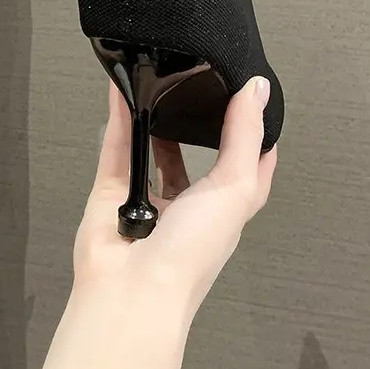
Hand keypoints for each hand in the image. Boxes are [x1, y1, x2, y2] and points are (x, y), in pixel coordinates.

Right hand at [26, 76, 277, 368]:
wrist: (131, 288)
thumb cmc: (191, 251)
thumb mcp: (234, 189)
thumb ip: (244, 136)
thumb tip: (257, 89)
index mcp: (226, 209)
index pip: (247, 167)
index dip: (252, 133)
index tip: (251, 94)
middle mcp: (188, 203)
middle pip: (195, 156)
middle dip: (196, 123)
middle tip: (197, 81)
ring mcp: (147, 196)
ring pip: (152, 148)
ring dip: (155, 116)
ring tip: (159, 80)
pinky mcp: (112, 190)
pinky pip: (117, 145)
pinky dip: (119, 117)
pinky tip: (121, 89)